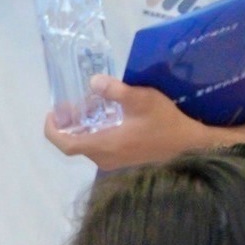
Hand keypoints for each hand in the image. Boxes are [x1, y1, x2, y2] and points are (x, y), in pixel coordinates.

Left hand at [44, 76, 203, 171]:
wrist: (191, 147)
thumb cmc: (165, 124)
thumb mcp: (141, 99)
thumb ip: (115, 90)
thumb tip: (93, 82)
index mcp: (103, 146)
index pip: (65, 144)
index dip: (52, 129)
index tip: (52, 113)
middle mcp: (104, 159)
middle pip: (75, 144)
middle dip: (70, 124)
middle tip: (73, 104)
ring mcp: (115, 163)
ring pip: (89, 145)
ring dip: (85, 127)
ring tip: (91, 105)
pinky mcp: (125, 161)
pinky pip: (102, 148)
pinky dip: (97, 132)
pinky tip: (109, 117)